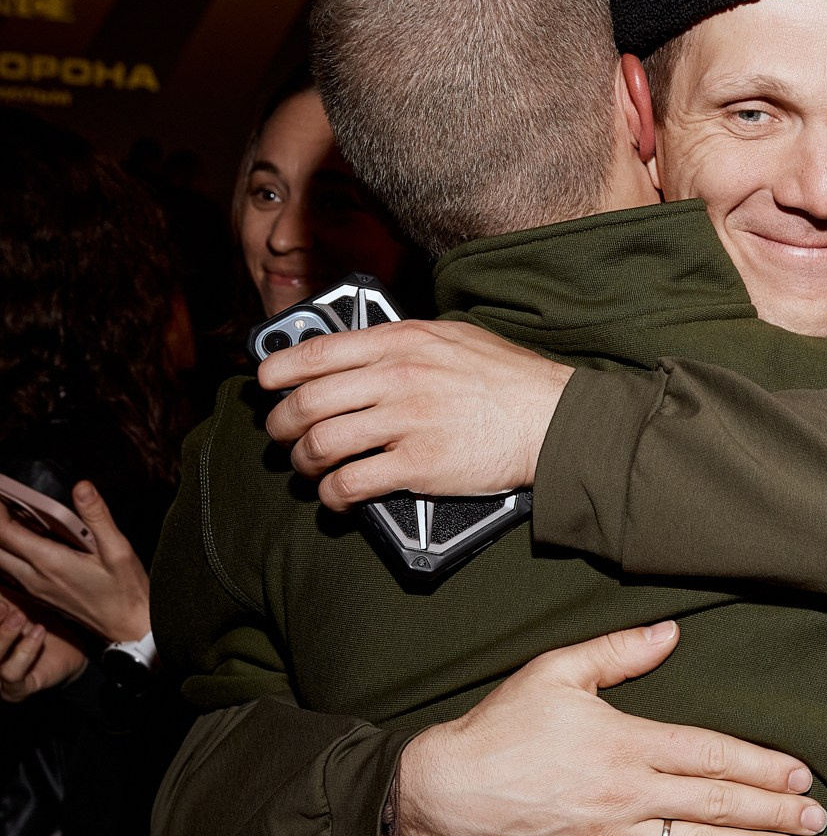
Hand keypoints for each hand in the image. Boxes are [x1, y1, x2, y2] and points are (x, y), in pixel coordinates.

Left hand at [0, 483, 150, 643]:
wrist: (129, 628)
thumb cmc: (127, 592)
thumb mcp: (118, 550)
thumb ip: (96, 517)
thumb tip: (82, 488)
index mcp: (50, 562)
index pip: (4, 531)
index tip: (3, 490)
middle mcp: (34, 577)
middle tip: (6, 500)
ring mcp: (33, 588)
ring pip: (0, 559)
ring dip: (2, 538)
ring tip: (13, 515)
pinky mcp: (39, 594)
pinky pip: (10, 569)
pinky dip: (9, 551)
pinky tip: (25, 538)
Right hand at [0, 595, 86, 701]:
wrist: (72, 646)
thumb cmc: (36, 621)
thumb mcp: (14, 603)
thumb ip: (1, 596)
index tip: (1, 601)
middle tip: (6, 607)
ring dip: (4, 636)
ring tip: (20, 617)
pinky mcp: (16, 690)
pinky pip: (13, 674)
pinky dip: (25, 651)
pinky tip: (39, 632)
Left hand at [260, 320, 571, 510]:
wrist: (551, 418)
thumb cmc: (508, 379)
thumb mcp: (453, 337)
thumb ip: (405, 342)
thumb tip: (362, 354)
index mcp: (401, 342)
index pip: (318, 353)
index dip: (280, 371)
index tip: (267, 384)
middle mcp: (395, 379)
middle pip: (308, 402)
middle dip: (282, 425)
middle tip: (282, 437)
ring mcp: (405, 423)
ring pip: (321, 444)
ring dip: (303, 463)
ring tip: (309, 469)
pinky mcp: (417, 467)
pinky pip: (351, 483)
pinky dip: (332, 495)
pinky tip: (335, 498)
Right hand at [393, 620, 826, 835]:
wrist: (445, 789)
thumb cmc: (501, 727)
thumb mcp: (555, 672)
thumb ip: (618, 653)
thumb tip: (672, 632)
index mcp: (626, 742)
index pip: (710, 754)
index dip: (761, 765)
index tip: (800, 776)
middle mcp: (627, 794)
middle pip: (715, 803)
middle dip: (772, 812)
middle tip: (818, 820)